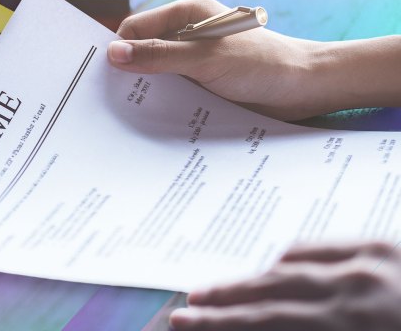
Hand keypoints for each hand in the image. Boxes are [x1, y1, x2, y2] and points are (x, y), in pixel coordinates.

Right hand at [108, 0, 330, 120]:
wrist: (304, 89)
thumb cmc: (261, 64)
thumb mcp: (205, 58)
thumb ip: (159, 56)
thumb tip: (113, 54)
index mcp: (186, 14)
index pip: (136, 29)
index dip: (119, 50)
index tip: (104, 77)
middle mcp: (187, 35)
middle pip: (143, 53)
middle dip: (129, 75)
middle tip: (110, 102)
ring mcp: (194, 61)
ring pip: (156, 76)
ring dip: (147, 94)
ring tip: (129, 117)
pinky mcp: (201, 84)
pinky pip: (172, 93)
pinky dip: (164, 105)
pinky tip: (155, 122)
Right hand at [169, 241, 400, 330]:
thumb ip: (301, 330)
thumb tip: (257, 321)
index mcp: (353, 323)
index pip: (269, 319)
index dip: (222, 322)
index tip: (187, 322)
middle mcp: (357, 287)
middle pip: (272, 290)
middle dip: (224, 300)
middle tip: (188, 306)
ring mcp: (373, 262)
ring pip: (291, 263)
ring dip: (252, 278)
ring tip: (219, 290)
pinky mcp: (386, 245)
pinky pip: (322, 246)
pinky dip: (291, 257)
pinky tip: (274, 266)